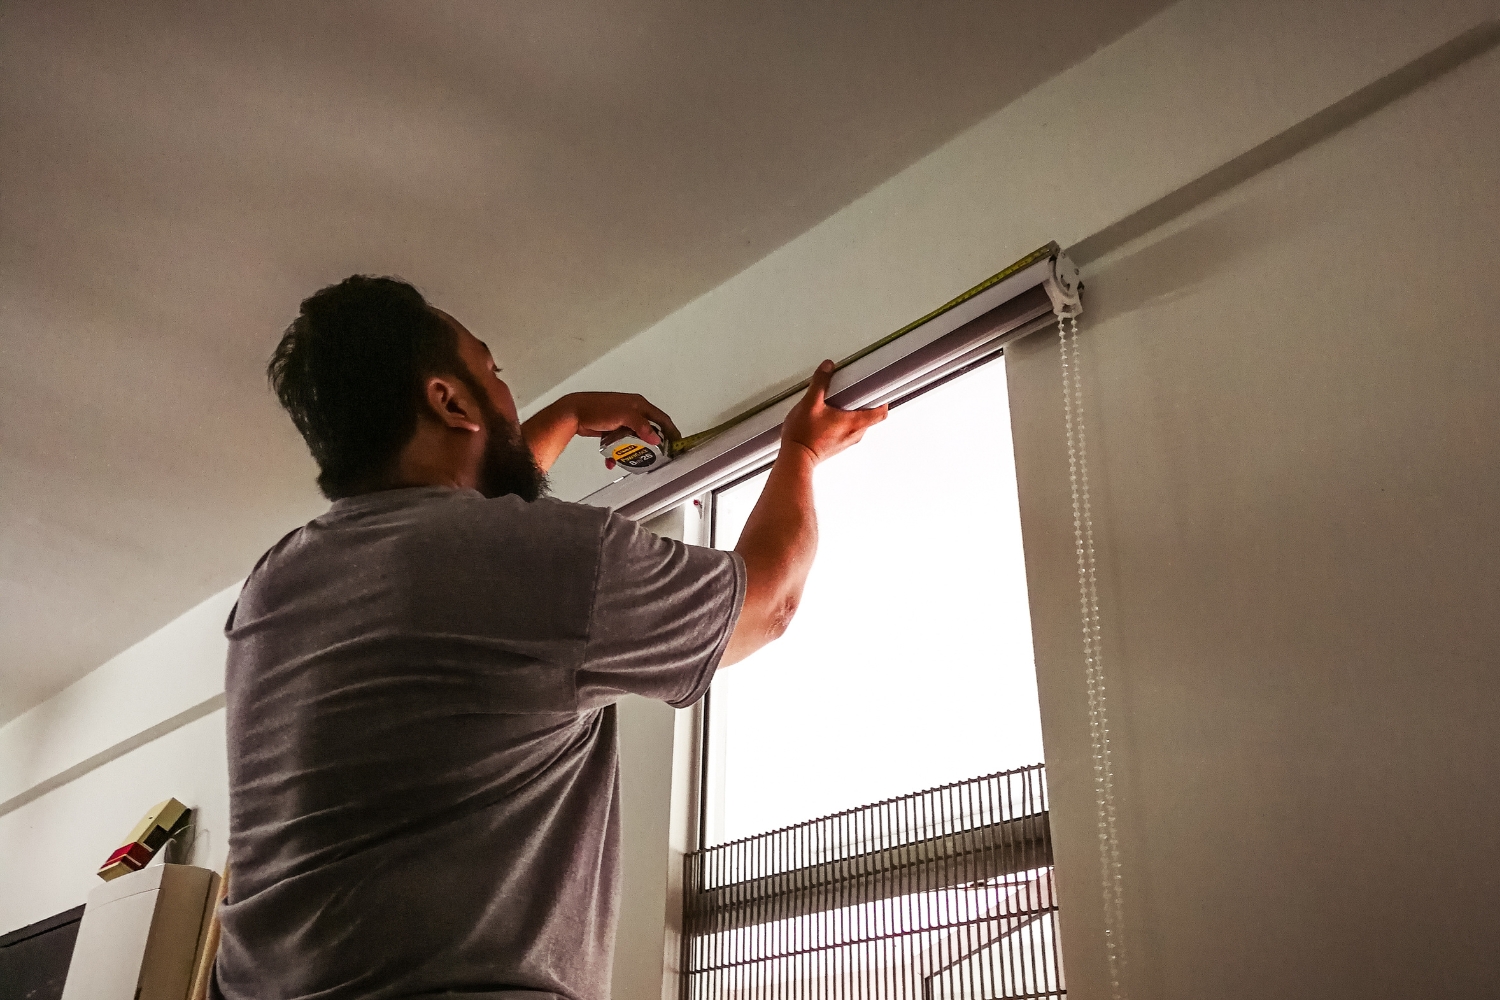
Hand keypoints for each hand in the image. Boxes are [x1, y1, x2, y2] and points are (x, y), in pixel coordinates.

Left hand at [522, 391, 678, 473]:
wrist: (574, 413)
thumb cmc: (598, 409)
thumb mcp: (624, 415)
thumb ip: (641, 426)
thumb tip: (656, 438)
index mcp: (639, 404)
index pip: (661, 418)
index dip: (670, 430)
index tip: (677, 443)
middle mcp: (632, 411)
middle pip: (648, 430)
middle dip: (650, 444)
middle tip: (654, 457)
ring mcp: (621, 420)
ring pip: (633, 438)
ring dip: (631, 450)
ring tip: (630, 461)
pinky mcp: (611, 428)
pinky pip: (619, 442)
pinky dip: (617, 452)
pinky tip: (611, 460)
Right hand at [780, 360, 886, 463]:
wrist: (795, 458)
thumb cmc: (803, 436)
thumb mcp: (810, 403)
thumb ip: (820, 382)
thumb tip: (827, 367)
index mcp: (854, 422)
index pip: (881, 412)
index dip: (883, 399)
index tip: (879, 388)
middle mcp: (855, 433)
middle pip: (871, 416)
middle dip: (865, 402)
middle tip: (857, 390)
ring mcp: (847, 441)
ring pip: (859, 424)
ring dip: (853, 412)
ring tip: (840, 401)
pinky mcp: (838, 445)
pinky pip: (848, 430)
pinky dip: (845, 421)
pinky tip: (830, 414)